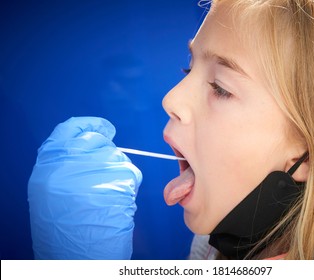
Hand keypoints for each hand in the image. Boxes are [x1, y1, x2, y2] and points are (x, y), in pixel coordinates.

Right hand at [28, 117, 141, 258]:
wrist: (78, 256)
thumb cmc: (66, 227)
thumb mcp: (52, 189)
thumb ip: (67, 163)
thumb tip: (91, 145)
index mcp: (49, 162)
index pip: (70, 128)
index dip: (89, 125)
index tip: (103, 128)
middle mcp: (70, 160)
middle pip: (98, 141)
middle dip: (105, 154)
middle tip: (103, 174)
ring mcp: (95, 168)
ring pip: (116, 157)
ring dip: (117, 173)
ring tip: (105, 197)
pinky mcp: (119, 178)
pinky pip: (130, 172)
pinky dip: (128, 184)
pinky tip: (116, 202)